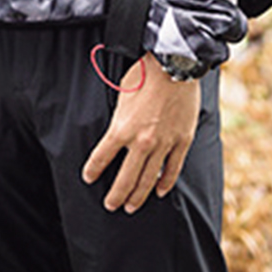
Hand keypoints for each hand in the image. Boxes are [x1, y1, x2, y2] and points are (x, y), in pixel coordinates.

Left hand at [81, 53, 200, 213]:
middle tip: (110, 205)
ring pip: (148, 180)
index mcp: (122, 129)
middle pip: (125, 179)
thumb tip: (117, 134)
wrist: (175, 65)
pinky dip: (165, 183)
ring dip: (138, 196)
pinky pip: (172, 169)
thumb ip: (119, 119)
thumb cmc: (145, 75)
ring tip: (131, 207)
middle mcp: (142, 142)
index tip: (89, 177)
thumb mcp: (122, 95)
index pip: (101, 157)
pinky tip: (159, 191)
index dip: (93, 170)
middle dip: (116, 195)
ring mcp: (164, 144)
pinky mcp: (182, 141)